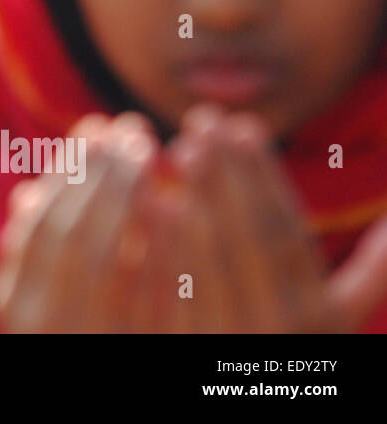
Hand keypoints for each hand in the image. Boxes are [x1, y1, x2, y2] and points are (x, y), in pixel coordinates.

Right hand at [0, 112, 158, 331]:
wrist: (96, 393)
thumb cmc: (72, 340)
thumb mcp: (37, 301)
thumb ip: (34, 251)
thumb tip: (26, 192)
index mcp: (13, 304)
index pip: (40, 222)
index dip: (72, 170)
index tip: (99, 127)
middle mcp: (40, 326)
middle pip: (72, 234)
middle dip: (104, 175)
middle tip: (135, 129)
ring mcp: (84, 341)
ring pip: (106, 261)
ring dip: (131, 200)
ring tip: (157, 158)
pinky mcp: (131, 350)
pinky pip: (146, 299)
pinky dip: (159, 248)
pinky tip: (177, 207)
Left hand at [154, 106, 386, 331]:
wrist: (256, 400)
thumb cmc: (304, 349)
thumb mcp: (344, 319)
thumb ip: (373, 274)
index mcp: (318, 317)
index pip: (285, 233)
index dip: (263, 176)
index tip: (244, 125)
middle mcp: (277, 332)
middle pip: (243, 239)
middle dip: (223, 174)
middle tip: (204, 121)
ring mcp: (228, 345)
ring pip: (203, 260)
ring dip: (190, 198)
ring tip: (178, 147)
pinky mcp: (185, 351)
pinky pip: (169, 292)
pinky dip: (161, 245)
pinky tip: (153, 201)